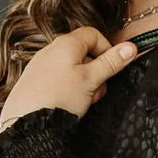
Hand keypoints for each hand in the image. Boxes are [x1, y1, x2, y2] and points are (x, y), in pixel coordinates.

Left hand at [0, 27, 138, 132]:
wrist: (27, 122)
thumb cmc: (60, 98)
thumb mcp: (91, 79)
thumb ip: (111, 62)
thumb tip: (130, 48)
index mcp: (66, 44)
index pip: (93, 34)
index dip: (107, 49)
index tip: (111, 67)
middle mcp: (50, 50)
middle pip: (83, 53)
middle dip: (96, 71)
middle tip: (97, 90)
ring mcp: (40, 66)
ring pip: (71, 68)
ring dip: (84, 83)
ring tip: (83, 101)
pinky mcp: (33, 82)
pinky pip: (57, 79)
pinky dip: (68, 89)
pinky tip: (67, 105)